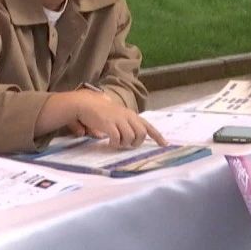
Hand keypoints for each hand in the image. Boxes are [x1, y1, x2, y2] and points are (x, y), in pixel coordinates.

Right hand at [42, 89, 166, 147]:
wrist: (86, 104)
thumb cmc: (101, 112)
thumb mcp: (118, 116)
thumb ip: (126, 124)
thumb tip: (133, 136)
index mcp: (131, 115)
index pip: (148, 126)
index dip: (157, 136)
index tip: (164, 145)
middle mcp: (127, 116)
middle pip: (141, 134)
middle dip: (136, 143)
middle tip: (127, 145)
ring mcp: (119, 119)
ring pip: (130, 138)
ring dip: (124, 144)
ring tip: (116, 143)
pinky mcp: (109, 124)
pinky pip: (117, 138)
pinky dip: (115, 143)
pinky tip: (110, 143)